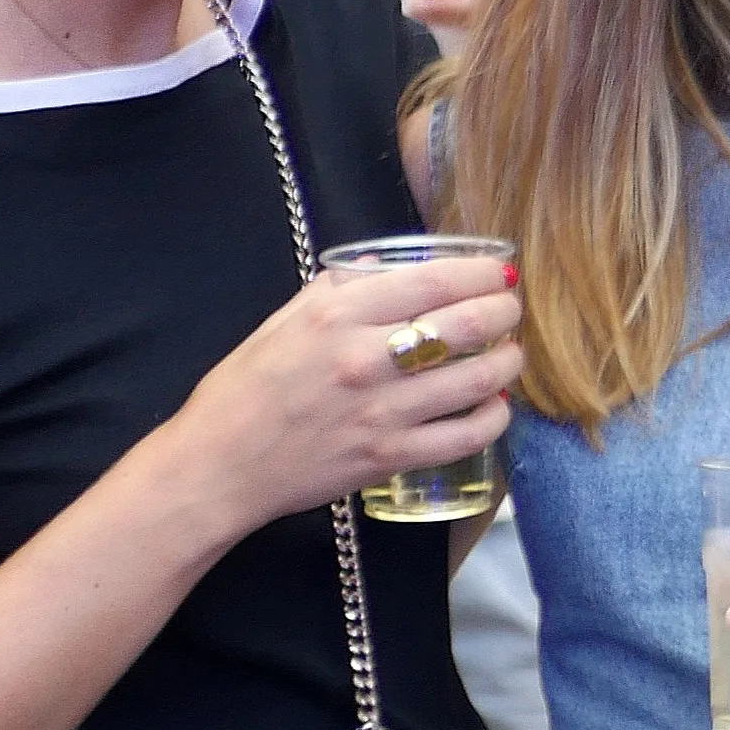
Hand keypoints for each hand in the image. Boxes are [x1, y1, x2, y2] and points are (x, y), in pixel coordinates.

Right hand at [172, 259, 521, 538]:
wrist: (218, 465)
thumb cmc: (244, 390)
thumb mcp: (283, 321)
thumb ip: (337, 288)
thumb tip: (388, 264)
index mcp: (336, 315)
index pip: (433, 280)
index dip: (481, 272)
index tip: (500, 272)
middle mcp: (365, 359)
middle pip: (467, 324)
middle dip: (505, 310)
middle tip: (511, 308)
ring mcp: (382, 412)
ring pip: (477, 379)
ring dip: (509, 361)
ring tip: (511, 354)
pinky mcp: (390, 457)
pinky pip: (465, 437)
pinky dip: (493, 418)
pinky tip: (495, 405)